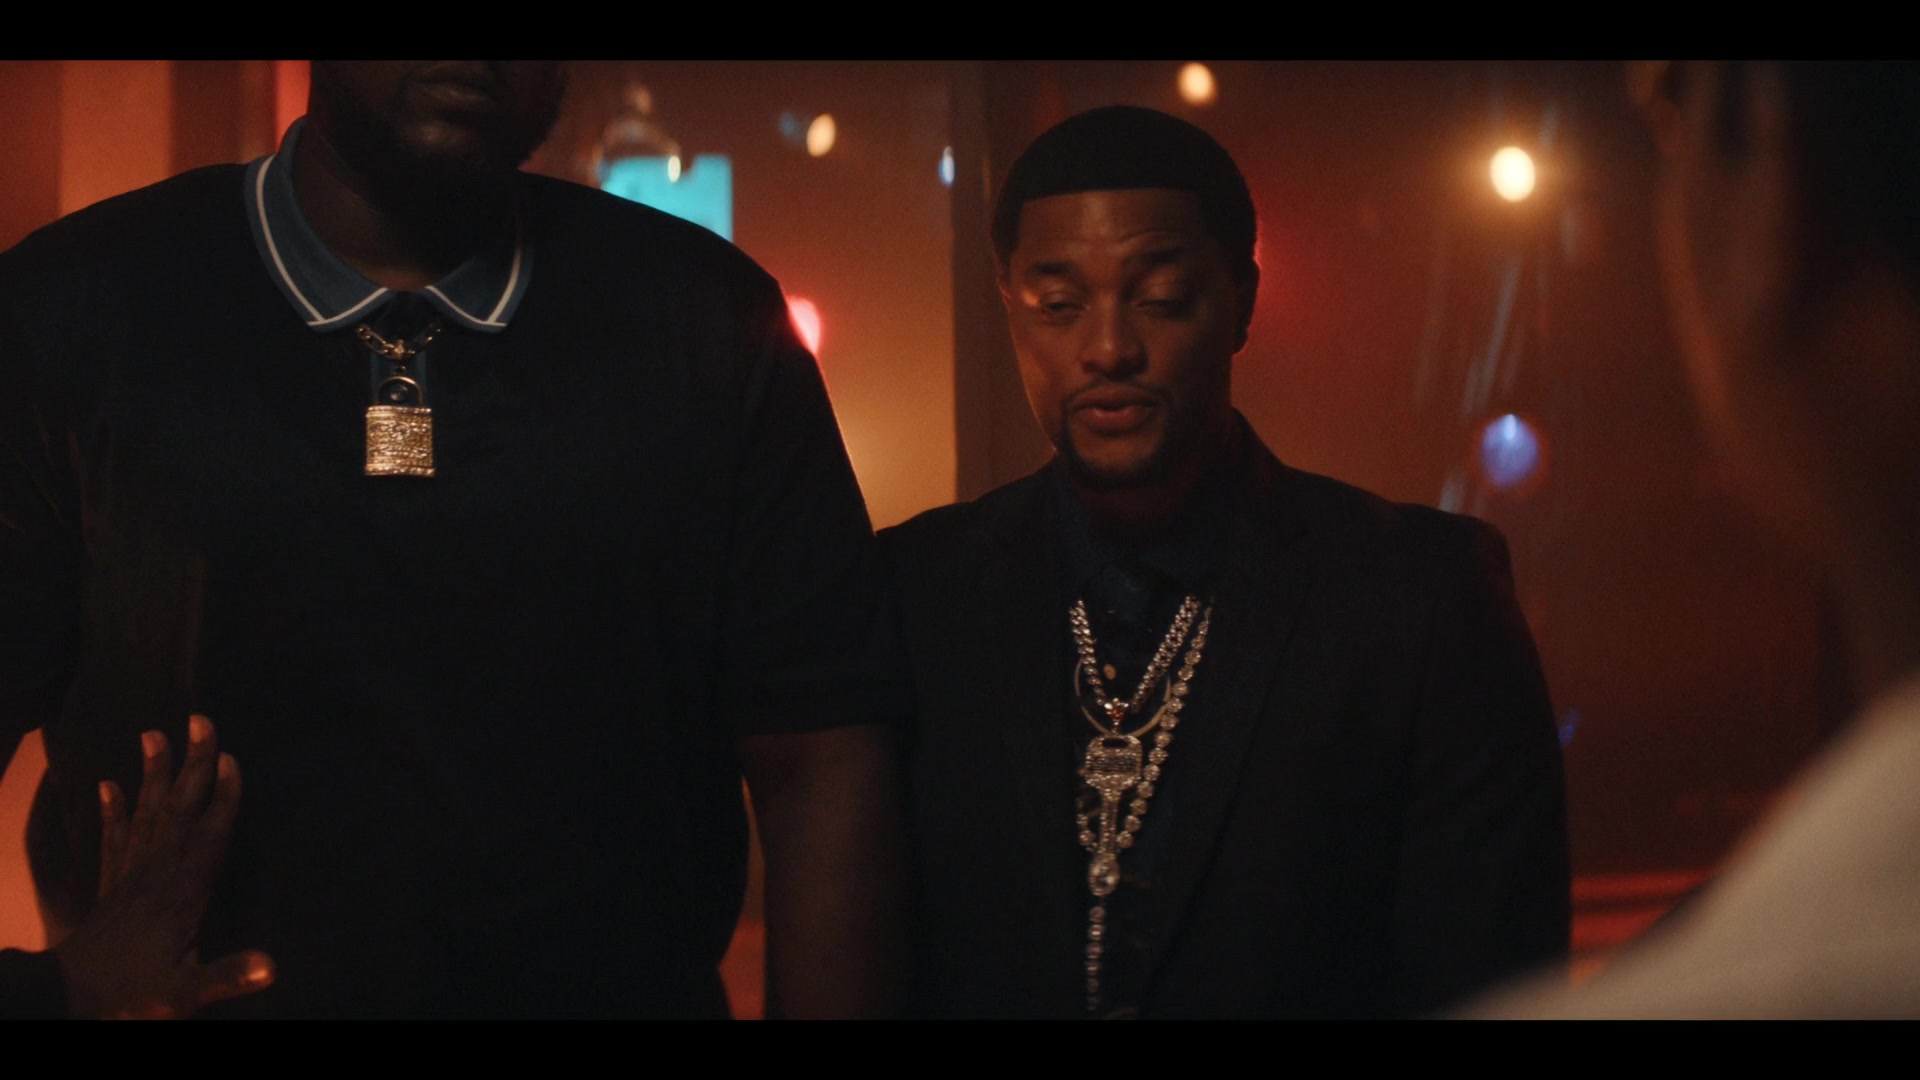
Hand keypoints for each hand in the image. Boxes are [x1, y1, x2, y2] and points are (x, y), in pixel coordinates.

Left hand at [52, 715, 274, 1018]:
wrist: (65, 1000)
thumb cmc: (128, 994)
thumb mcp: (181, 994)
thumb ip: (225, 975)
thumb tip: (272, 965)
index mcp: (180, 894)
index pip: (208, 835)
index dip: (222, 798)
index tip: (230, 758)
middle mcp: (154, 874)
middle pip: (178, 810)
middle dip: (192, 765)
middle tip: (200, 720)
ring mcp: (128, 877)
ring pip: (145, 815)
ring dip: (152, 774)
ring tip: (154, 735)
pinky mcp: (109, 887)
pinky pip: (112, 840)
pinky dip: (112, 811)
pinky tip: (108, 785)